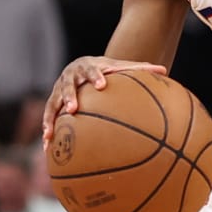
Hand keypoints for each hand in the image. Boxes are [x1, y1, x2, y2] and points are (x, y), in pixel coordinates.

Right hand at [41, 57, 168, 143]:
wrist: (80, 65)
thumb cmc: (105, 70)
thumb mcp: (119, 67)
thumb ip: (139, 69)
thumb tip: (165, 71)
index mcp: (89, 68)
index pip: (93, 71)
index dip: (96, 77)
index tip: (101, 85)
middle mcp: (71, 77)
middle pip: (68, 85)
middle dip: (69, 96)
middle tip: (73, 108)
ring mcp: (59, 89)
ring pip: (53, 102)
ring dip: (51, 117)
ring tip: (50, 133)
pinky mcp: (52, 101)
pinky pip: (48, 115)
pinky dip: (47, 129)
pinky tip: (47, 146)